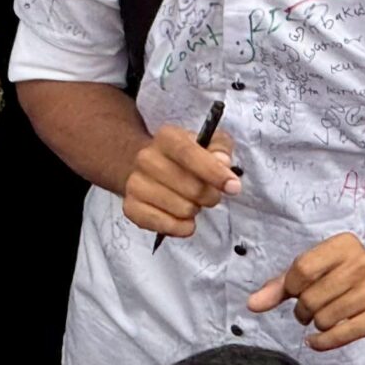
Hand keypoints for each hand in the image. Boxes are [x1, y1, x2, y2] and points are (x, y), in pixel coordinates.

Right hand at [122, 121, 238, 238]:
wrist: (149, 168)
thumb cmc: (186, 157)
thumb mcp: (208, 143)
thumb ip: (220, 148)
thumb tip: (223, 163)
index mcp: (167, 137)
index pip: (189, 154)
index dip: (214, 172)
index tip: (233, 187)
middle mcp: (146, 158)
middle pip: (190, 187)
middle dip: (210, 196)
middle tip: (210, 194)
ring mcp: (135, 183)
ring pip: (182, 209)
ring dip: (195, 210)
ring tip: (191, 202)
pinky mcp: (131, 207)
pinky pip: (164, 225)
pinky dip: (181, 227)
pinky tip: (185, 220)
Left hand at [247, 233, 364, 351]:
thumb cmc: (348, 278)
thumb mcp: (318, 270)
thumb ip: (282, 285)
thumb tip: (252, 305)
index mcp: (345, 245)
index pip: (301, 269)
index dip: (292, 287)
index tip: (297, 292)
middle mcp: (363, 264)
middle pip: (311, 297)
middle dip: (304, 310)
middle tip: (313, 310)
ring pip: (323, 319)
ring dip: (317, 325)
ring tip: (327, 318)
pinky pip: (340, 335)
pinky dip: (323, 342)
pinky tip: (319, 340)